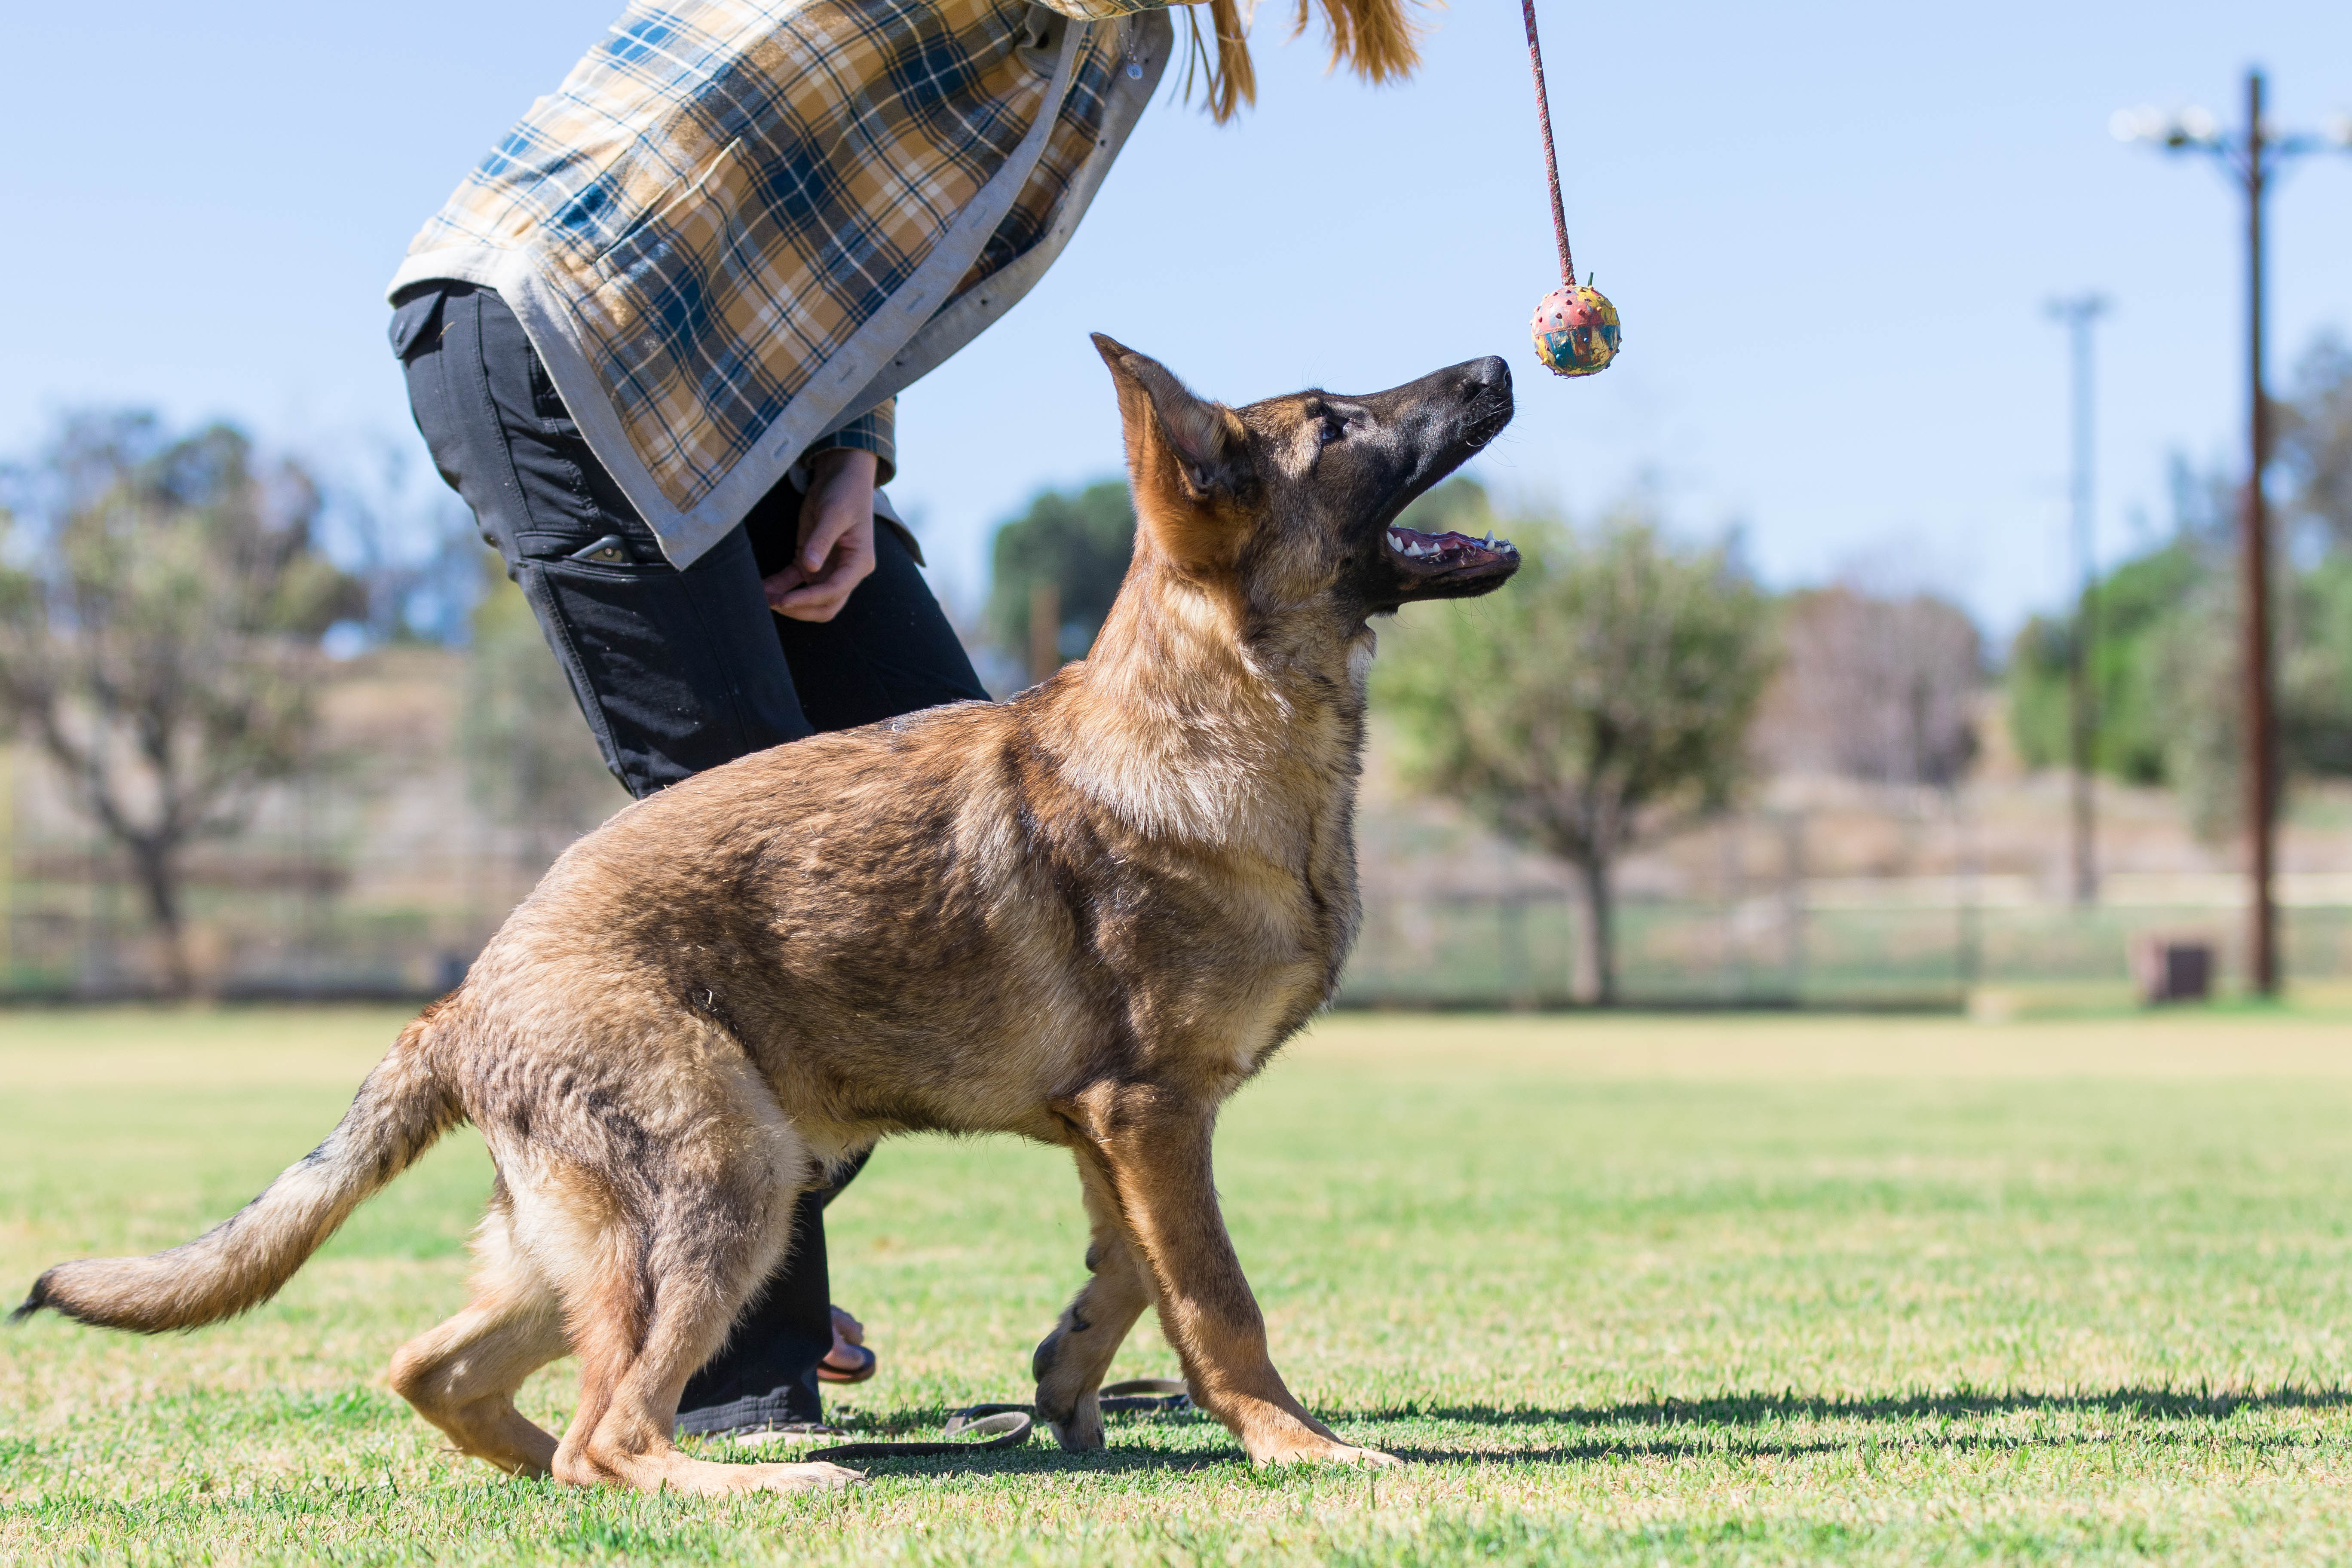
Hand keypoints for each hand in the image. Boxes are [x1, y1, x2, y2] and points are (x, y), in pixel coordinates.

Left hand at [764, 448, 876, 622]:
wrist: (841, 476)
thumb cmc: (845, 492)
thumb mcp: (834, 513)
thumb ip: (822, 540)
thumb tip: (810, 567)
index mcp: (858, 563)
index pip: (835, 591)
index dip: (810, 599)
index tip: (785, 600)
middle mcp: (846, 571)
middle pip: (826, 605)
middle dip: (800, 609)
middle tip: (773, 604)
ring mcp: (828, 568)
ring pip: (810, 598)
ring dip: (788, 601)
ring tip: (762, 598)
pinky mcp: (811, 560)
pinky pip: (795, 581)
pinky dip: (780, 587)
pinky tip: (763, 587)